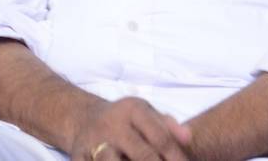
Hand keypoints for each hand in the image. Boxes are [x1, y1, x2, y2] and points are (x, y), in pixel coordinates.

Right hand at [68, 97, 191, 160]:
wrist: (82, 119)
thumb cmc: (125, 122)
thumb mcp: (146, 114)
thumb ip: (168, 126)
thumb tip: (188, 137)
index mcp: (131, 111)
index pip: (161, 138)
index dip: (177, 159)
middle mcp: (112, 125)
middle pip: (143, 155)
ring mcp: (93, 142)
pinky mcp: (79, 156)